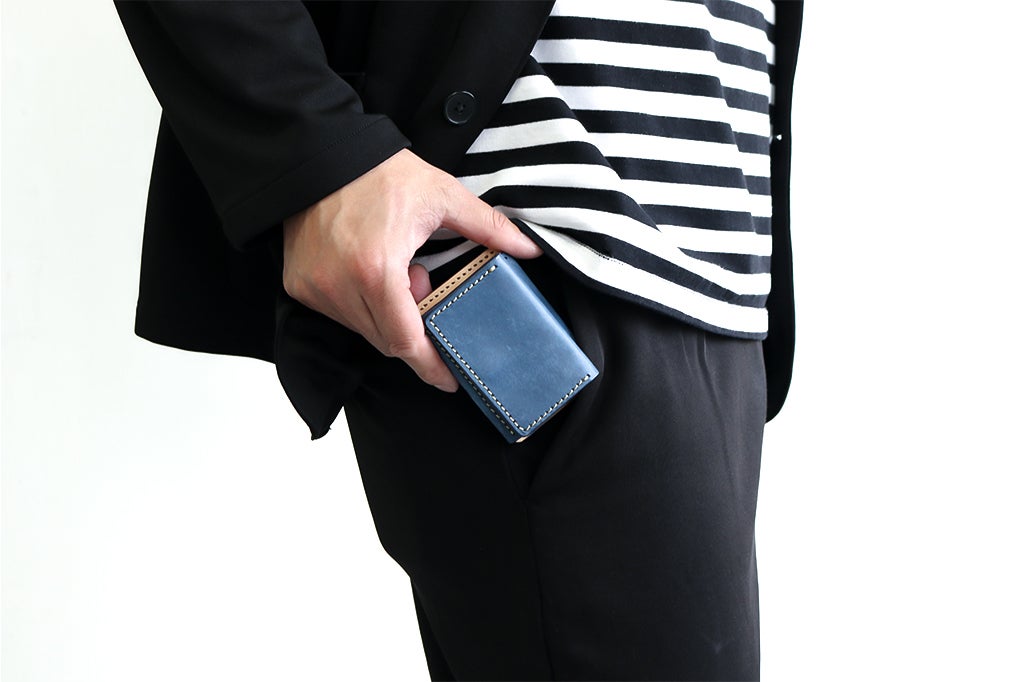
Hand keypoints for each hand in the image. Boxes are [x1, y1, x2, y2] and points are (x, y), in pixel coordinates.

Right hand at [281, 149, 541, 391]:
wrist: (320, 154)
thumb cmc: (380, 173)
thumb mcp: (441, 195)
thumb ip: (488, 227)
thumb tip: (530, 249)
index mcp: (377, 271)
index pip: (406, 341)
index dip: (430, 365)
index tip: (450, 379)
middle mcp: (340, 287)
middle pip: (386, 340)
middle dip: (413, 329)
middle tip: (425, 284)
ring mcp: (315, 289)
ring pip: (363, 329)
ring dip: (388, 316)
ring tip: (399, 268)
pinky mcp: (299, 285)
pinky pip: (339, 314)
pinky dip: (361, 305)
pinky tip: (370, 269)